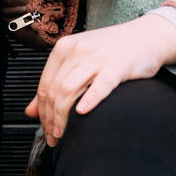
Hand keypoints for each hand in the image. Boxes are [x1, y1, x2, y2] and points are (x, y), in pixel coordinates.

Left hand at [26, 15, 175, 145]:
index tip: (45, 129)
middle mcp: (77, 50)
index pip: (43, 85)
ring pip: (68, 89)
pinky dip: (89, 100)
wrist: (145, 37)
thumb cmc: (112, 51)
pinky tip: (83, 112)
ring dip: (62, 116)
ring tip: (62, 134)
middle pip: (53, 90)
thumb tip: (30, 112)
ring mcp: (96, 57)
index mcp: (64, 48)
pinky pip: (100, 85)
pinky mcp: (117, 66)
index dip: (41, 112)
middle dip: (49, 119)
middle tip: (53, 138)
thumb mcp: (79, 61)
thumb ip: (55, 84)